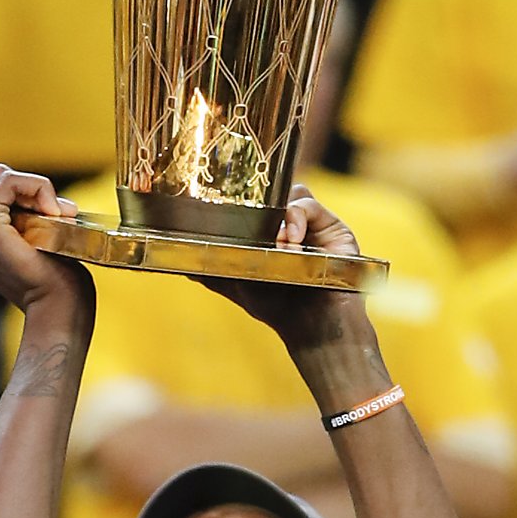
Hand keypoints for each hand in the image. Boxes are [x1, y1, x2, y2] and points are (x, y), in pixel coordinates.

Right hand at [0, 162, 89, 316]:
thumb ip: (21, 215)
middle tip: (52, 213)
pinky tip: (53, 212)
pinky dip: (37, 186)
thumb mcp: (32, 240)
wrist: (58, 305)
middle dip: (23, 185)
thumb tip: (35, 186)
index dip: (15, 192)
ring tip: (53, 214)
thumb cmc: (55, 279)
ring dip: (32, 187)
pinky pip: (7, 181)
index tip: (46, 215)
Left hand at [196, 184, 368, 348]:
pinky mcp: (334, 226)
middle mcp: (292, 221)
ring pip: (289, 192)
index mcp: (271, 229)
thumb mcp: (237, 285)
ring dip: (276, 216)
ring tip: (274, 244)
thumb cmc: (275, 306)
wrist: (310, 327)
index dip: (242, 198)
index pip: (256, 199)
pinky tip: (290, 243)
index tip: (223, 208)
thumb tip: (181, 265)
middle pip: (273, 190)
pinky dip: (296, 220)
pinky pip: (309, 205)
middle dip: (256, 204)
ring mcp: (313, 222)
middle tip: (245, 224)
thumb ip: (213, 271)